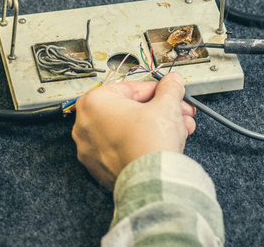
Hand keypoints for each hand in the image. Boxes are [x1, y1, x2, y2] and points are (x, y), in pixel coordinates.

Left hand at [72, 73, 195, 189]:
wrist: (152, 181)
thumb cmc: (150, 143)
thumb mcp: (167, 104)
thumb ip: (169, 88)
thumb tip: (172, 82)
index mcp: (94, 103)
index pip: (131, 88)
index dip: (157, 90)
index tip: (169, 93)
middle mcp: (85, 126)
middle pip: (130, 110)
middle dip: (160, 110)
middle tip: (177, 111)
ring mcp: (91, 150)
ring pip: (129, 130)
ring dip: (155, 126)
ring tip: (178, 129)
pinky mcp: (101, 168)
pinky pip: (123, 148)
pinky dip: (142, 144)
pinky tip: (163, 143)